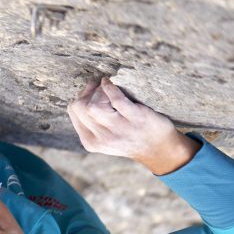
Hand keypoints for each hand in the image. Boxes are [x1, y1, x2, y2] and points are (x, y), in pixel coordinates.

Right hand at [67, 77, 198, 174]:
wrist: (159, 150)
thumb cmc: (131, 139)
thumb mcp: (105, 139)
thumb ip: (92, 124)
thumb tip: (83, 96)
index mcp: (91, 142)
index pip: (74, 112)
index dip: (80, 97)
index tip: (89, 92)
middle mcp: (103, 138)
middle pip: (81, 108)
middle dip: (87, 93)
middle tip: (96, 87)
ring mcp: (119, 129)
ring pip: (93, 105)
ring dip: (98, 91)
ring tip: (105, 88)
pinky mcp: (136, 119)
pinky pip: (117, 99)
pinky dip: (110, 87)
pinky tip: (109, 83)